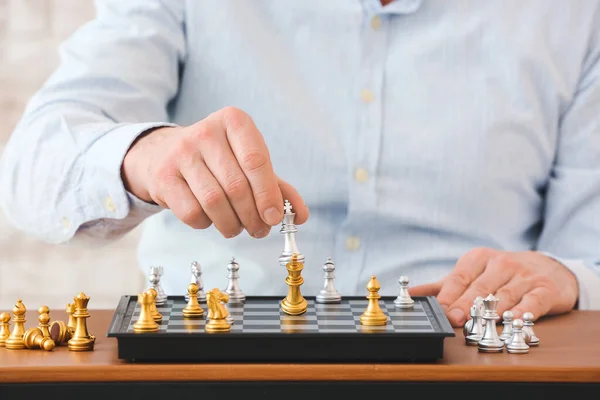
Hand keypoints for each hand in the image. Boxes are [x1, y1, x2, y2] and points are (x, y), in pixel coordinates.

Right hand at [121, 106, 307, 237]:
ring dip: (232, 225)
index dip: (268, 194)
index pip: (256, 161)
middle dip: (253, 217)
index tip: (274, 217)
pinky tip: (210, 218)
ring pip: (214, 202)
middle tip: (259, 230)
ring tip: (237, 228)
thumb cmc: (217, 160)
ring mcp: (181, 153)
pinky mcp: (163, 177)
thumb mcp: (249, 164)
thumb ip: (278, 188)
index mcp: (234, 121)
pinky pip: (192, 212)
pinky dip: (207, 224)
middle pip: (237, 186)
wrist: (163, 154)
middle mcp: (205, 132)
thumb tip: (300, 215)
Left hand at [409, 248, 578, 327]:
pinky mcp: (546, 290)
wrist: (550, 268)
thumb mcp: (472, 273)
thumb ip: (442, 286)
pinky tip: (512, 319)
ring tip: (479, 323)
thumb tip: (411, 295)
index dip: (450, 295)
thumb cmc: (503, 273)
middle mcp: (502, 264)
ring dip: (491, 311)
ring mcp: (525, 276)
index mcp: (479, 258)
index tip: (440, 310)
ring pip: (505, 295)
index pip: (461, 277)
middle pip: (480, 288)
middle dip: (466, 304)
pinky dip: (523, 311)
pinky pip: (533, 301)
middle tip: (455, 319)